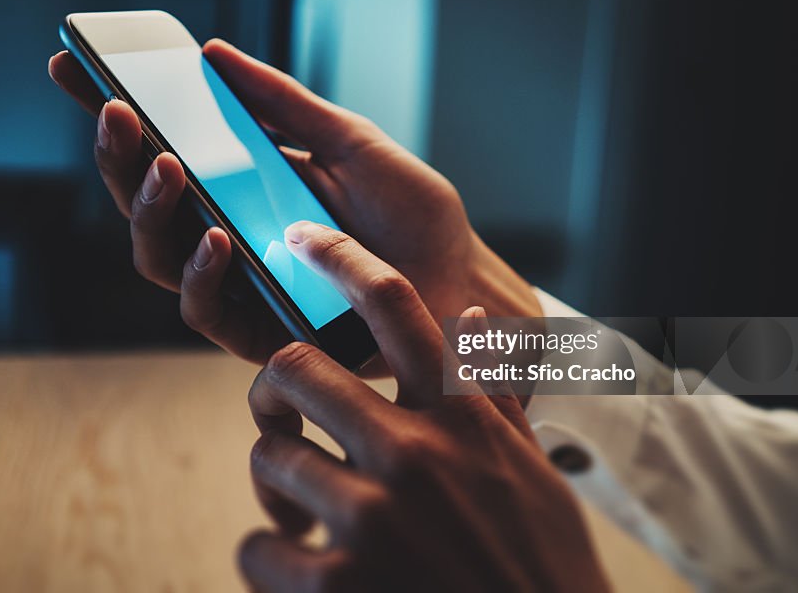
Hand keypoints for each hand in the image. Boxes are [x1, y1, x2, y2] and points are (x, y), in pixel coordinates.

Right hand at [48, 41, 540, 365]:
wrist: (459, 284)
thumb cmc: (411, 217)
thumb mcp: (352, 142)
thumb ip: (285, 104)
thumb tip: (214, 52)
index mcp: (244, 186)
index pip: (162, 149)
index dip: (116, 116)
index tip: (73, 67)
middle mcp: (229, 234)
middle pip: (145, 203)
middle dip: (118, 157)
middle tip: (118, 112)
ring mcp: (239, 286)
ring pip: (158, 257)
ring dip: (149, 210)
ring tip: (167, 165)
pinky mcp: (257, 333)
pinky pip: (205, 311)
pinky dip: (203, 272)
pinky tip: (218, 237)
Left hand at [240, 223, 608, 591]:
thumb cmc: (540, 567)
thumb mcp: (533, 475)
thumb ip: (491, 397)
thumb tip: (470, 318)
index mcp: (461, 420)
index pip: (395, 307)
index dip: (340, 259)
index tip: (301, 239)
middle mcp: (412, 454)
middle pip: (294, 367)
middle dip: (274, 390)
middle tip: (282, 421)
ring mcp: (370, 519)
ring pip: (268, 455)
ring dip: (274, 484)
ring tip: (297, 514)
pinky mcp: (334, 586)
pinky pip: (257, 549)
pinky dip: (269, 558)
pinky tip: (300, 570)